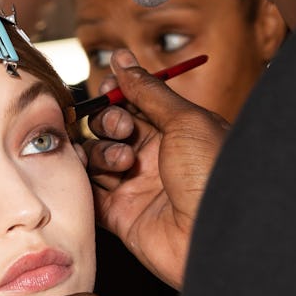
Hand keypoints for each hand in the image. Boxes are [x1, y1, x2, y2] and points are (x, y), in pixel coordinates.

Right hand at [84, 49, 228, 288]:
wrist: (215, 234)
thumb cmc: (212, 175)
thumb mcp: (186, 119)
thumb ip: (149, 91)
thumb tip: (124, 61)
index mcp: (176, 131)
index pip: (135, 104)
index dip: (119, 94)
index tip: (112, 88)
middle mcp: (155, 158)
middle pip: (111, 129)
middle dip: (109, 123)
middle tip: (124, 131)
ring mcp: (136, 187)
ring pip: (97, 159)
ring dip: (100, 152)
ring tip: (122, 162)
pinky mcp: (121, 216)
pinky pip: (89, 193)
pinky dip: (80, 179)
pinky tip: (83, 169)